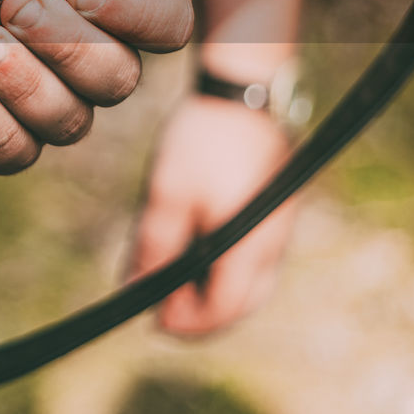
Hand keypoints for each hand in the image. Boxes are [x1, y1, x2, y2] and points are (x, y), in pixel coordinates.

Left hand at [131, 94, 296, 334]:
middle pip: (240, 302)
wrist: (242, 90)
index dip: (184, 323)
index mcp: (248, 249)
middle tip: (159, 302)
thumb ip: (152, 249)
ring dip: (211, 287)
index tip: (151, 318)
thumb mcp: (166, 195)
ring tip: (168, 271)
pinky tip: (192, 243)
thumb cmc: (203, 142)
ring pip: (249, 280)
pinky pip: (253, 254)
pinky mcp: (275, 208)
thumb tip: (136, 292)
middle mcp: (273, 245)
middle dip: (199, 312)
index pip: (221, 311)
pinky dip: (223, 263)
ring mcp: (278, 226)